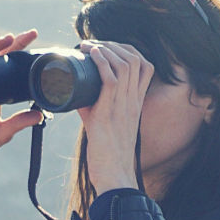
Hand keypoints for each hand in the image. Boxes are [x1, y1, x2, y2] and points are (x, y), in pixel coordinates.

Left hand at [77, 40, 152, 194]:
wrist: (114, 176)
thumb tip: (74, 93)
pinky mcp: (110, 112)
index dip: (128, 49)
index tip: (107, 46)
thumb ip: (93, 106)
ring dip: (106, 48)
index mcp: (136, 102)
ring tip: (89, 45)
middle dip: (114, 44)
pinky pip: (111, 78)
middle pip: (135, 58)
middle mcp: (134, 100)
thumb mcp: (104, 123)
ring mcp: (124, 105)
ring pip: (125, 63)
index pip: (145, 65)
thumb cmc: (108, 154)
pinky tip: (92, 53)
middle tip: (93, 44)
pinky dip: (101, 61)